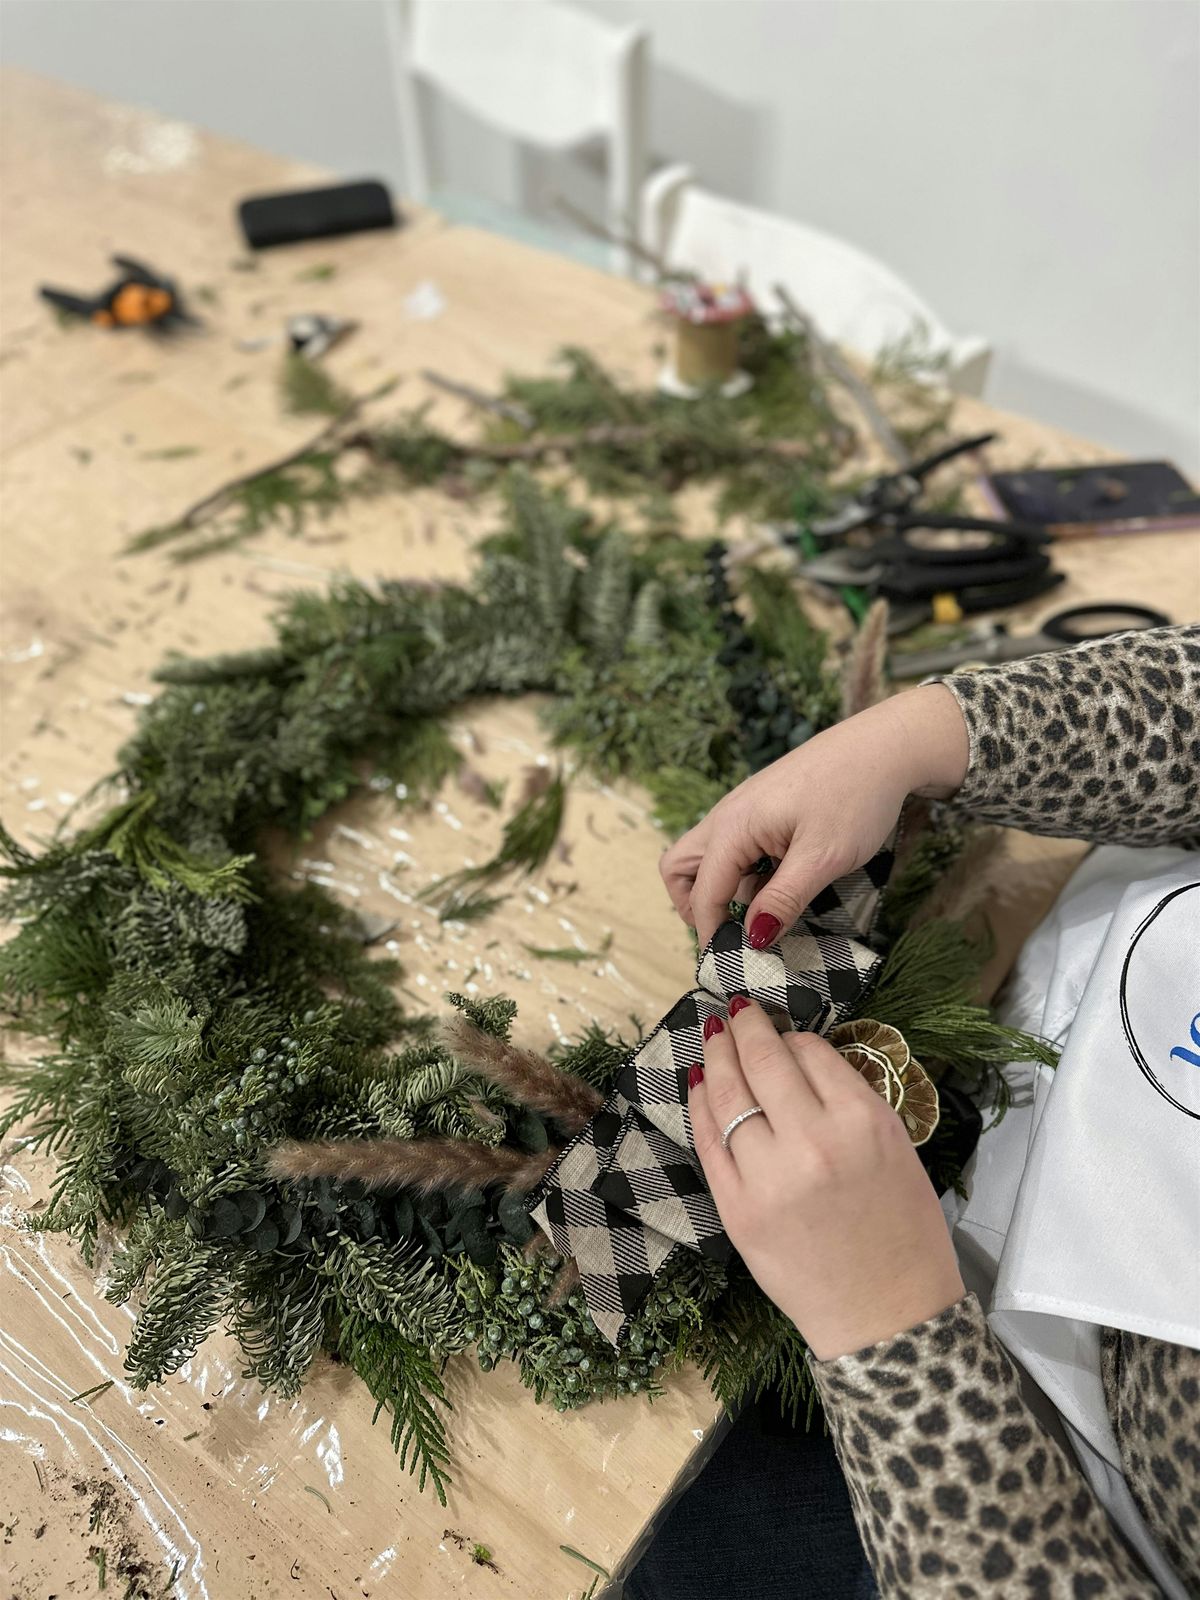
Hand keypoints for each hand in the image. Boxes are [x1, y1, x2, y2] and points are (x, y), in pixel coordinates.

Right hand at [660, 684, 969, 946]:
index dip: (711, 934)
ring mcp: (743, 809)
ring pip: (705, 856)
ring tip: (759, 912)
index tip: (733, 968)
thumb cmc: (855, 797)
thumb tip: (752, 940)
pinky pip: (732, 847)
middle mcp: (727, 815)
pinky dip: (740, 873)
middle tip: (730, 935)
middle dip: (694, 907)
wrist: (886, 746)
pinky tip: (779, 883)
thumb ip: (782, 899)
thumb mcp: (822, 859)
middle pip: (680, 868)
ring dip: (718, 889)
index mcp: (733, 827)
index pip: (703, 893)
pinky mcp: (762, 808)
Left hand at [688, 996, 963, 1360]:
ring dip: (717, 1057)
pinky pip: (708, 1141)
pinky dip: (700, 1106)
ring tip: (713, 1036)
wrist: (887, 1315)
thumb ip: (849, 1101)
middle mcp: (811, 1141)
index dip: (793, 1036)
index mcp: (861, 1122)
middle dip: (745, 1027)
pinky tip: (699, 1085)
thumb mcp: (896, 1149)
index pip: (811, 1051)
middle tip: (736, 1010)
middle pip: (763, 1061)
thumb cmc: (904, 1231)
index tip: (784, 1032)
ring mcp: (766, 1176)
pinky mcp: (736, 1208)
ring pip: (728, 1095)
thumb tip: (799, 1058)